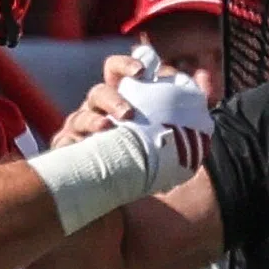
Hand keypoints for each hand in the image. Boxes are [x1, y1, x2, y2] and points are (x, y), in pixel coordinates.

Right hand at [52, 53, 210, 194]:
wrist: (129, 204)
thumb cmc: (149, 160)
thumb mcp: (176, 132)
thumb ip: (192, 104)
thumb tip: (205, 76)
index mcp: (119, 99)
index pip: (115, 71)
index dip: (125, 64)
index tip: (142, 70)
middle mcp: (97, 111)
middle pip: (98, 93)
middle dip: (113, 99)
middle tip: (129, 113)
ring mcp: (81, 133)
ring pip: (80, 117)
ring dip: (92, 120)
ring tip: (107, 128)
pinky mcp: (70, 156)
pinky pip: (64, 144)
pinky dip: (72, 142)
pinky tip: (83, 145)